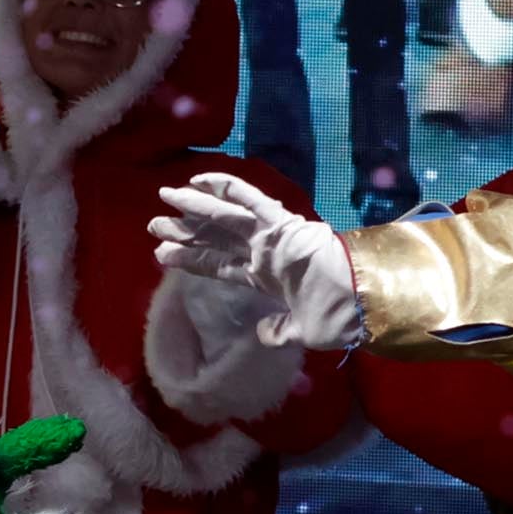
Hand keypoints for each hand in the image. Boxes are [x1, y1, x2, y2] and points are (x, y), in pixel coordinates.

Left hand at [152, 173, 365, 349]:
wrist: (358, 304)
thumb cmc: (336, 317)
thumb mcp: (300, 331)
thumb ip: (278, 331)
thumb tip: (263, 332)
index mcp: (265, 276)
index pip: (219, 264)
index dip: (192, 258)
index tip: (164, 253)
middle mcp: (263, 253)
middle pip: (214, 238)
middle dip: (183, 230)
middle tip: (154, 224)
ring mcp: (270, 237)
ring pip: (223, 218)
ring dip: (192, 209)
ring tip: (162, 200)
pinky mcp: (280, 224)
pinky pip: (248, 200)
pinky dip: (225, 187)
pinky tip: (197, 181)